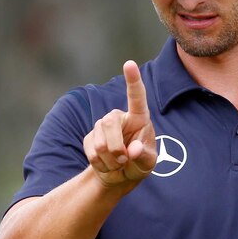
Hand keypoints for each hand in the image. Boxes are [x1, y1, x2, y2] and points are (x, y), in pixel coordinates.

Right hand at [83, 60, 156, 188]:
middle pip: (109, 124)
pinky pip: (91, 152)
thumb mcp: (148, 163)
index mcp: (139, 117)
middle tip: (124, 161)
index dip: (133, 80)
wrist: (119, 175)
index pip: (136, 96)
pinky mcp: (90, 137)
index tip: (129, 63)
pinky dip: (101, 164)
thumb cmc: (139, 163)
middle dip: (116, 148)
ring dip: (110, 160)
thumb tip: (133, 149)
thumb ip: (143, 155)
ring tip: (118, 164)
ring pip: (100, 142)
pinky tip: (107, 164)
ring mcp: (102, 126)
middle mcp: (119, 117)